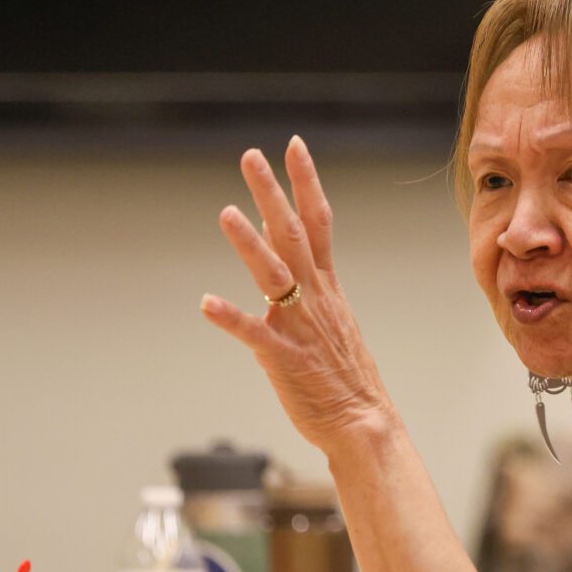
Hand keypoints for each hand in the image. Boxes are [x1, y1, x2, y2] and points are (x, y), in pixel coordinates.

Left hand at [201, 138, 397, 453]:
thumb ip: (306, 302)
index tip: (294, 146)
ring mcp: (300, 326)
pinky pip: (255, 333)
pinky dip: (231, 317)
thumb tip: (279, 291)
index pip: (320, 222)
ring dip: (250, 242)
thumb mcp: (331, 328)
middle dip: (273, 193)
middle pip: (294, 234)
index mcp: (327, 289)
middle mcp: (315, 299)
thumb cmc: (345, 381)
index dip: (306, 182)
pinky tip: (206, 303)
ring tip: (226, 212)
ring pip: (274, 274)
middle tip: (252, 156)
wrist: (365, 425)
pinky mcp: (285, 359)